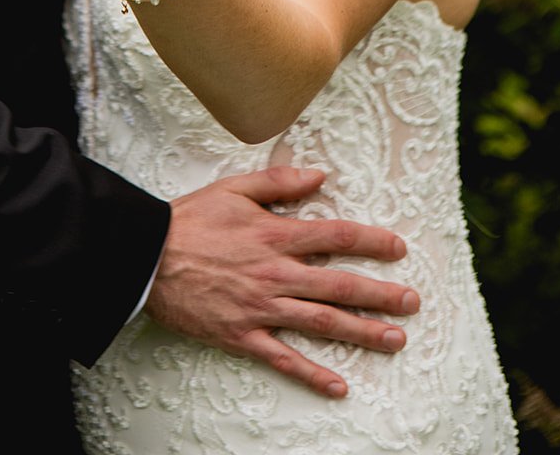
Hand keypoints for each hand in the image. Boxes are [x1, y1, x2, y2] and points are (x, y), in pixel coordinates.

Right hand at [147, 166, 419, 398]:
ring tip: (395, 341)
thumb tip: (319, 174)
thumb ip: (279, 182)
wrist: (147, 256)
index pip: (336, 237)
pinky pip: (284, 359)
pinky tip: (340, 385)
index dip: (372, 242)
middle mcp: (276, 273)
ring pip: (322, 324)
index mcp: (275, 234)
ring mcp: (262, 308)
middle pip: (340, 286)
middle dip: (381, 295)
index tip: (398, 248)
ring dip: (362, 333)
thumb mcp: (234, 188)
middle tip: (412, 302)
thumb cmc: (190, 219)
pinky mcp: (243, 335)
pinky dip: (313, 375)